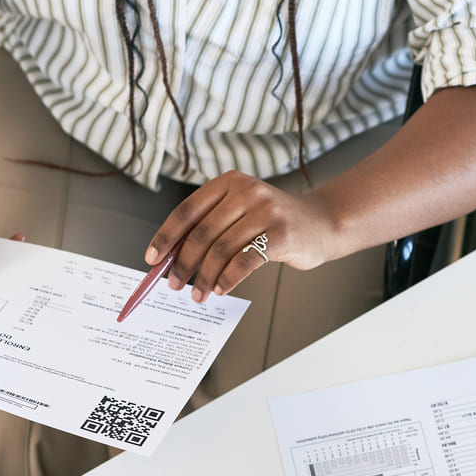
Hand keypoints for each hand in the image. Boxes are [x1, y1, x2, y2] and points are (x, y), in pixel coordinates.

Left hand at [146, 171, 340, 300]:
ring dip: (205, 278)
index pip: (187, 210)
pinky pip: (244, 262)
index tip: (152, 259)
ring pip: (221, 250)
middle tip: (175, 284)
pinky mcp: (281, 234)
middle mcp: (247, 191)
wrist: (322, 224)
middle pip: (202, 233)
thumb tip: (171, 256)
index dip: (166, 237)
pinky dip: (228, 279)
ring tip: (199, 294)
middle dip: (183, 263)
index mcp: (230, 182)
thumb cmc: (275, 223)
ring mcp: (266, 211)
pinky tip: (222, 289)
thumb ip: (211, 227)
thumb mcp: (241, 213)